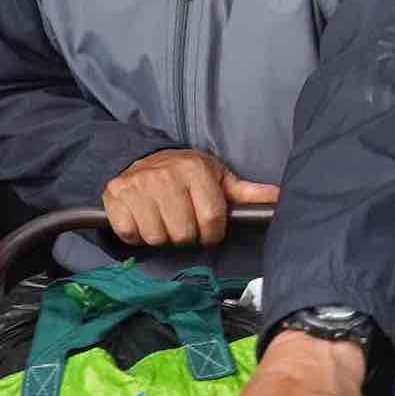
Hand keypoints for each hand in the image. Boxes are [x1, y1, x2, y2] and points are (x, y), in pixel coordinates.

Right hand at [101, 149, 281, 245]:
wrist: (142, 158)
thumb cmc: (187, 174)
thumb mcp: (218, 177)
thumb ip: (246, 192)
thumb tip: (279, 197)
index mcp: (194, 170)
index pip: (211, 220)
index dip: (213, 233)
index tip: (208, 230)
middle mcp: (164, 175)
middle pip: (183, 234)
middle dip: (186, 235)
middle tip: (183, 223)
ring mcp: (137, 186)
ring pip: (157, 237)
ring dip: (161, 236)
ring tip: (163, 220)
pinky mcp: (114, 196)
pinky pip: (130, 233)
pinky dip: (136, 234)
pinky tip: (143, 219)